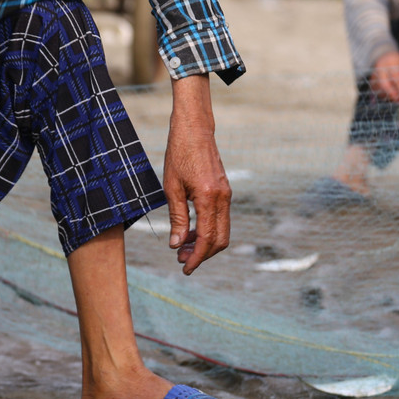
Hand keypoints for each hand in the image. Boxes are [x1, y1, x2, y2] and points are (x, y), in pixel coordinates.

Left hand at [164, 75, 230, 274]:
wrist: (194, 130)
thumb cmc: (179, 154)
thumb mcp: (172, 188)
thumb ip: (177, 218)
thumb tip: (177, 245)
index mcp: (209, 198)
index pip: (207, 238)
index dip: (197, 257)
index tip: (185, 268)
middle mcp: (223, 198)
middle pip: (220, 240)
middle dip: (202, 254)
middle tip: (181, 260)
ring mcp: (226, 194)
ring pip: (222, 230)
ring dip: (205, 243)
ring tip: (183, 248)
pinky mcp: (224, 191)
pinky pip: (220, 218)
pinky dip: (208, 230)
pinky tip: (190, 231)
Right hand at [369, 49, 398, 101]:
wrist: (384, 55)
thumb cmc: (398, 63)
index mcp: (391, 62)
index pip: (396, 76)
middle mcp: (381, 67)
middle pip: (384, 83)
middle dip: (392, 93)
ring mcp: (374, 73)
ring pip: (378, 88)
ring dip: (387, 96)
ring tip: (396, 98)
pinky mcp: (371, 78)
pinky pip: (374, 89)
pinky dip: (382, 95)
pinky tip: (389, 96)